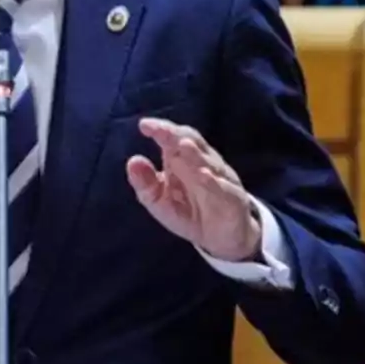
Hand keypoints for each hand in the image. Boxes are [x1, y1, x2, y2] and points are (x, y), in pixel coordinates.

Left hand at [126, 117, 261, 262]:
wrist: (220, 238)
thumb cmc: (187, 212)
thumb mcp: (159, 202)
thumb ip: (145, 183)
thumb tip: (132, 161)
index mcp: (182, 158)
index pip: (174, 137)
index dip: (161, 129)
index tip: (144, 125)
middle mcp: (203, 162)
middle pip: (192, 142)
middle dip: (177, 135)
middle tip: (162, 131)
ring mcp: (220, 178)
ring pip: (208, 162)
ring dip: (196, 154)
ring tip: (183, 145)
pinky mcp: (232, 198)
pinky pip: (223, 188)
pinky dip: (214, 181)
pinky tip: (204, 175)